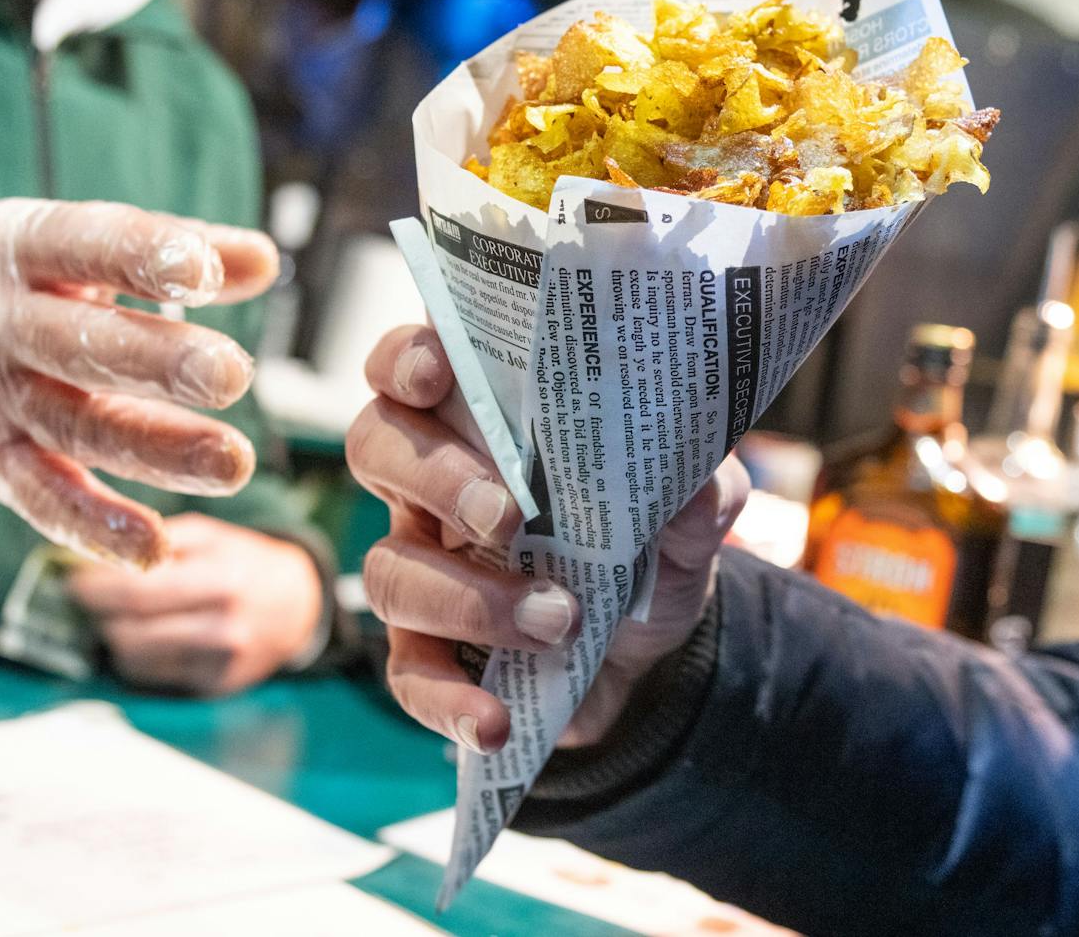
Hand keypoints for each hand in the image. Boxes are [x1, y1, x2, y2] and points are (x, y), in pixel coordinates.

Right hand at [0, 199, 277, 566]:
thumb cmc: (1, 281)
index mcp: (19, 248)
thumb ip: (165, 251)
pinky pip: (43, 497)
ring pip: (78, 428)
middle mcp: (1, 323)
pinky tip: (153, 548)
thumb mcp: (62, 244)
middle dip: (159, 363)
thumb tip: (263, 260)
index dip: (142, 257)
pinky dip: (95, 526)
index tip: (203, 272)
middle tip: (233, 376)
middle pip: (83, 345)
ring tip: (232, 465)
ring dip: (158, 451)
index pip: (83, 244)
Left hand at [70, 512, 323, 695]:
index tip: (70, 578)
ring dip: (112, 637)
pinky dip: (135, 656)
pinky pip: (152, 677)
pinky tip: (142, 634)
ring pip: (135, 661)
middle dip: (95, 615)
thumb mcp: (208, 535)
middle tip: (81, 598)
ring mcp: (221, 665)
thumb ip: (154, 543)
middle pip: (130, 633)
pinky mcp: (215, 688)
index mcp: (223, 581)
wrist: (296, 605)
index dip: (94, 587)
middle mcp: (224, 629)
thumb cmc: (241, 561)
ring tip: (112, 615)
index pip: (138, 592)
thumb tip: (89, 554)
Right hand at [346, 324, 747, 754]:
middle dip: (435, 477)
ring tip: (556, 621)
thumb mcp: (691, 520)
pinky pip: (408, 676)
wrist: (650, 663)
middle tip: (510, 515)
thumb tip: (699, 487)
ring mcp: (422, 571)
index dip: (407, 360)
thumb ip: (702, 495)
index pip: (409, 368)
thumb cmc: (646, 553)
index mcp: (482, 427)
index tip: (438, 375)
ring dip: (468, 599)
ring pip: (390, 571)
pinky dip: (450, 700)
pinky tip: (496, 719)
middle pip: (376, 450)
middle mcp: (432, 488)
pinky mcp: (429, 654)